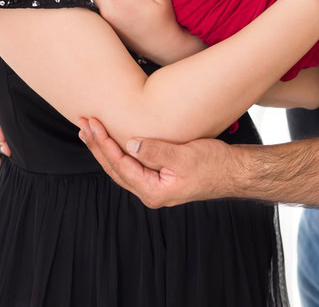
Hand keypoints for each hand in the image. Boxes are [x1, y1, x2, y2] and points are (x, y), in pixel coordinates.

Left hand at [77, 116, 235, 207]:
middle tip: (83, 124)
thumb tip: (129, 144)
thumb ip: (156, 151)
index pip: (120, 165)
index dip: (104, 144)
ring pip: (121, 167)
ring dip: (105, 148)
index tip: (93, 124)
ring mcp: (153, 187)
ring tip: (89, 131)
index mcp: (153, 191)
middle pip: (114, 168)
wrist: (234, 172)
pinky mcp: (158, 178)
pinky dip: (119, 151)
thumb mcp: (185, 156)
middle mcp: (149, 193)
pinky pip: (131, 165)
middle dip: (97, 146)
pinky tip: (113, 140)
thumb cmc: (214, 164)